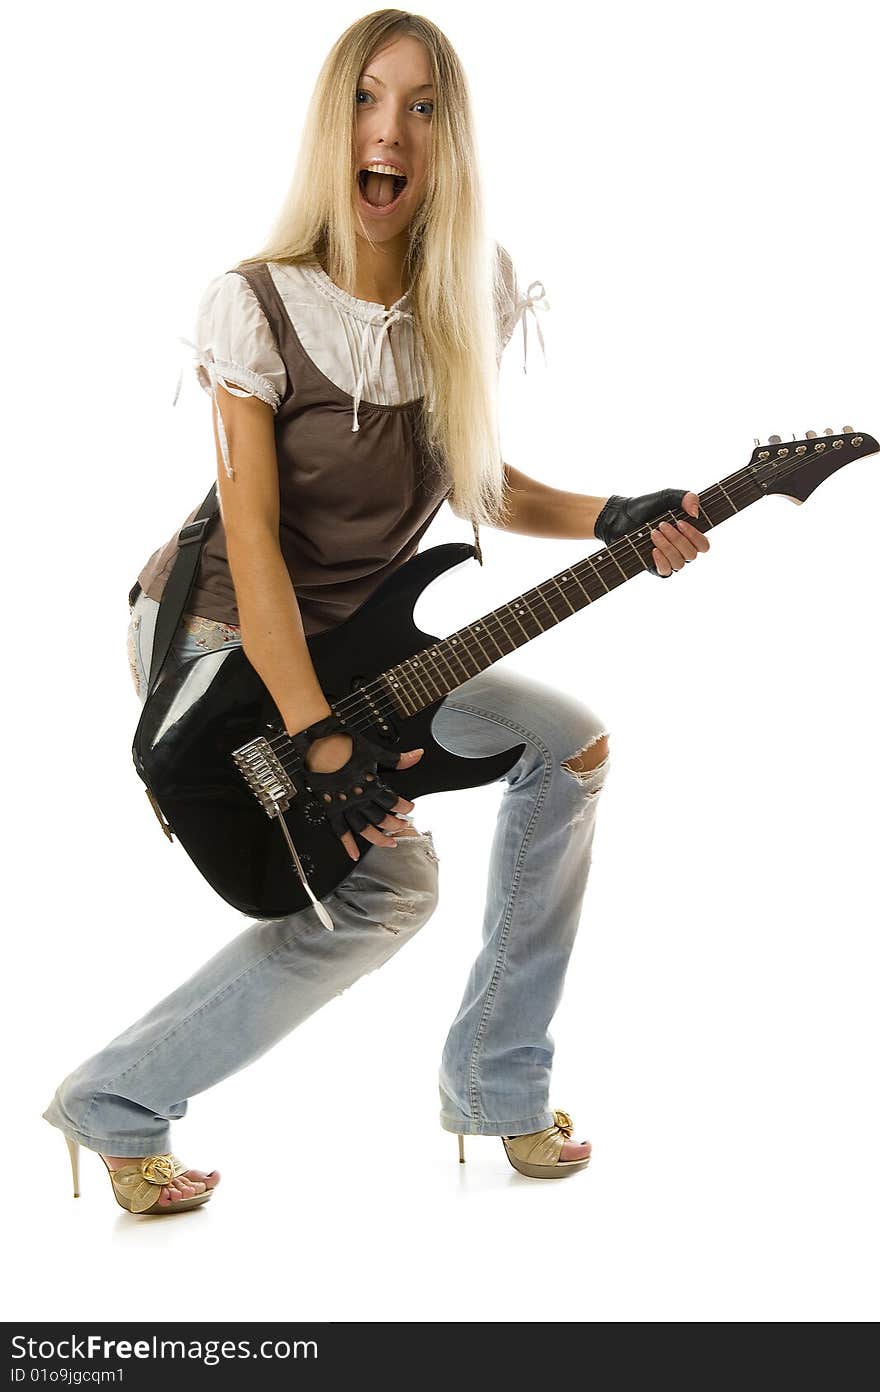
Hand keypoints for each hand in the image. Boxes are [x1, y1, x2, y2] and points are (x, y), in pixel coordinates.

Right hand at [293, 722, 423, 861]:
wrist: (320, 747)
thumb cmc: (345, 748)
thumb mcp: (375, 751)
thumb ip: (397, 759)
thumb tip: (417, 755)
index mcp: (372, 785)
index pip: (393, 802)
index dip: (404, 807)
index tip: (410, 808)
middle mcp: (360, 799)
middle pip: (382, 818)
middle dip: (395, 824)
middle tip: (404, 825)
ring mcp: (346, 806)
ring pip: (365, 829)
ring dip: (379, 838)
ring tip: (389, 842)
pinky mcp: (332, 809)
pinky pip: (340, 831)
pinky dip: (347, 844)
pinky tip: (354, 853)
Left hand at [594, 489, 709, 576]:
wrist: (620, 517)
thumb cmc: (644, 507)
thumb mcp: (666, 497)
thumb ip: (685, 497)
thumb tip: (696, 513)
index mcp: (688, 535)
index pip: (703, 545)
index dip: (696, 536)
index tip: (681, 523)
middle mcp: (680, 549)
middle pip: (692, 554)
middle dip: (678, 539)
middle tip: (661, 525)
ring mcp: (668, 559)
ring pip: (679, 563)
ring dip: (667, 547)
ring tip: (653, 533)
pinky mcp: (654, 567)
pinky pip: (666, 572)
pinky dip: (661, 561)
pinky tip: (653, 550)